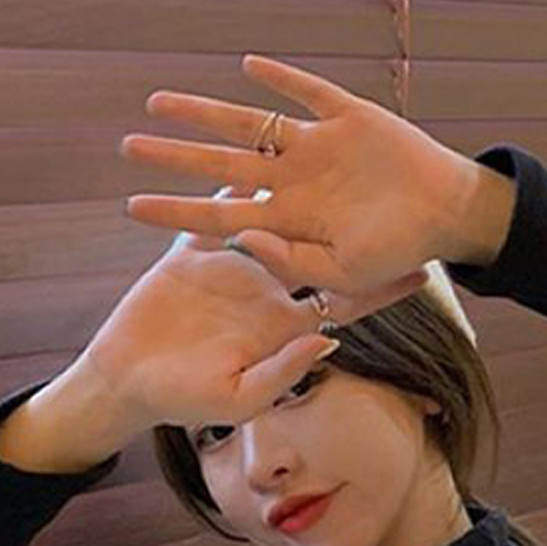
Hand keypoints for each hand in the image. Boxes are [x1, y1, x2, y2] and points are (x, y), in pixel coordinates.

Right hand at [82, 183, 429, 434]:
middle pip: (318, 250)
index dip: (379, 287)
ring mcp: (230, 268)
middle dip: (352, 225)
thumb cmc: (183, 402)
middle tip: (392, 192)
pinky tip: (251, 144)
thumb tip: (330, 340)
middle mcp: (265, 291)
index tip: (420, 269)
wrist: (126, 381)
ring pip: (271, 220)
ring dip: (293, 190)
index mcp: (284, 326)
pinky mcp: (191, 252)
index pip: (342, 302)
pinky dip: (230, 179)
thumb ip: (283, 370)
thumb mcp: (238, 397)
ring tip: (325, 152)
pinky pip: (216, 207)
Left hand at [119, 53, 481, 299]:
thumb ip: (291, 260)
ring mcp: (317, 148)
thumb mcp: (343, 275)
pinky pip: (307, 93)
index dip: (176, 210)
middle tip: (128, 148)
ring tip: (158, 103)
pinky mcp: (347, 117)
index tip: (133, 207)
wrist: (449, 217)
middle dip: (176, 156)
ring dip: (205, 113)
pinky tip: (250, 67)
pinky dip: (281, 79)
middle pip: (221, 165)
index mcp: (290, 221)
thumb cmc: (398, 255)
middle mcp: (294, 181)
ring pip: (249, 125)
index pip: (219, 215)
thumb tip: (240, 237)